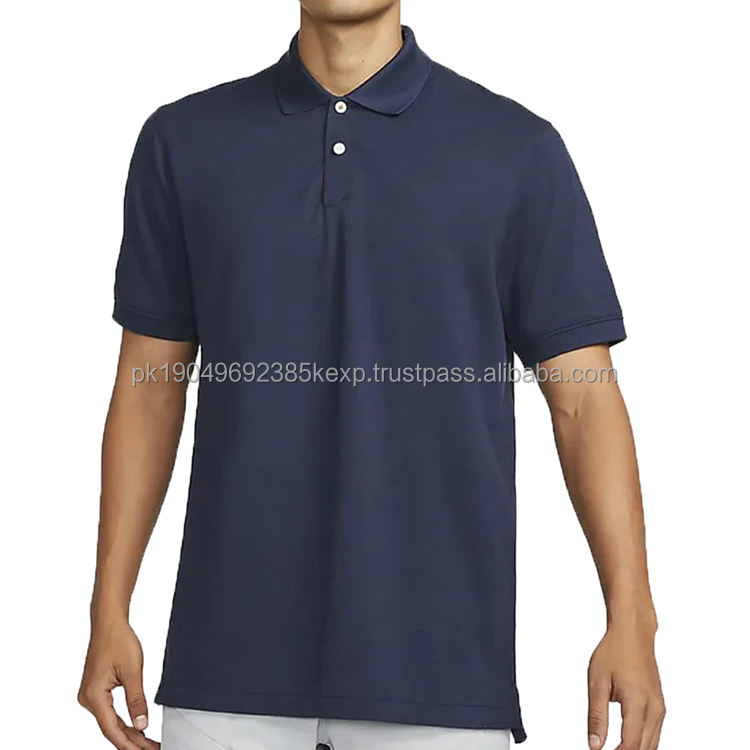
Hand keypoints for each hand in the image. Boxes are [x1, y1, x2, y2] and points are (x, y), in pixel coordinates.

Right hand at [78, 619, 158, 748]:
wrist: (108, 623)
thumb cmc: (118, 640)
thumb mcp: (132, 671)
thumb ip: (136, 700)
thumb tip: (142, 725)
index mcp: (94, 696)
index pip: (112, 729)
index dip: (129, 744)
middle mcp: (88, 699)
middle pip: (111, 728)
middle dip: (132, 741)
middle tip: (152, 748)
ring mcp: (90, 695)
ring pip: (110, 722)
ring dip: (128, 733)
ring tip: (148, 743)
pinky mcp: (96, 691)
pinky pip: (109, 712)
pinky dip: (123, 721)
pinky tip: (137, 728)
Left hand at [587, 619, 664, 749]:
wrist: (633, 633)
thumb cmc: (614, 651)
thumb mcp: (597, 682)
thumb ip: (596, 716)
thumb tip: (594, 744)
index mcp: (638, 701)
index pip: (630, 744)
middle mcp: (654, 708)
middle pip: (644, 749)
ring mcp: (659, 708)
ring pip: (652, 744)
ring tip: (614, 749)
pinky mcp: (659, 706)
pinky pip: (654, 734)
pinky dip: (642, 743)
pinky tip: (627, 745)